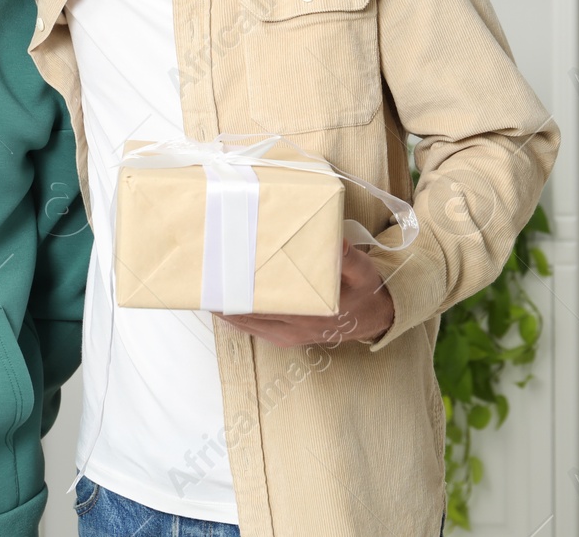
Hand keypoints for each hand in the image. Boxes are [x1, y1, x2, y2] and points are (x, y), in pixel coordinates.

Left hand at [218, 241, 393, 348]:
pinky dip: (235, 316)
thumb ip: (348, 258)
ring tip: (205, 288)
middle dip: (223, 299)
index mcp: (308, 315)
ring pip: (245, 324)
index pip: (262, 305)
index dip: (237, 294)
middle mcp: (292, 329)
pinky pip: (253, 328)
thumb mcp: (362, 272)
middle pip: (246, 316)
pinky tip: (222, 302)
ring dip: (225, 309)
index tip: (218, 277)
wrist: (375, 318)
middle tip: (203, 277)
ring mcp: (286, 335)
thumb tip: (335, 241)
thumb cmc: (364, 291)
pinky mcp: (285, 336)